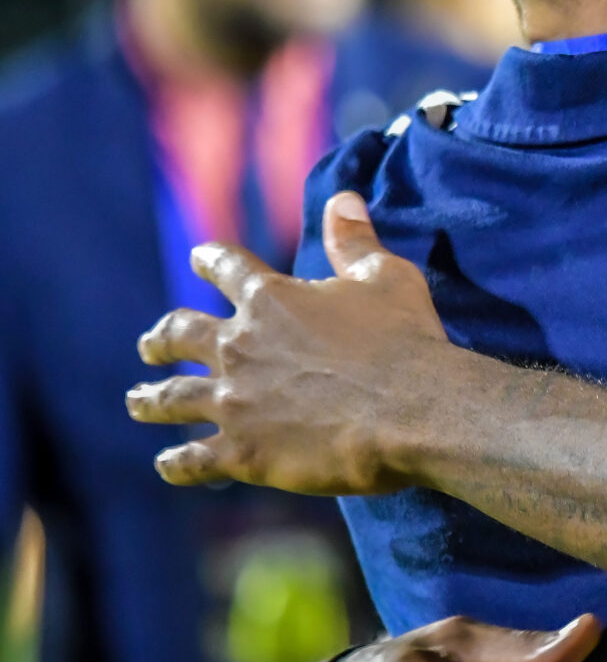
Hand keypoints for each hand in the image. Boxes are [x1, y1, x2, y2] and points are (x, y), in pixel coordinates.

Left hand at [127, 192, 460, 493]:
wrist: (413, 410)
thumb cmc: (404, 340)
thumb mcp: (385, 277)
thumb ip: (354, 240)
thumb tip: (342, 197)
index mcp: (270, 300)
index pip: (226, 268)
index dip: (210, 260)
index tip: (198, 258)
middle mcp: (238, 346)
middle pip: (179, 335)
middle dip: (160, 339)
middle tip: (149, 345)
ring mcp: (234, 401)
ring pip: (171, 400)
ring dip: (149, 400)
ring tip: (137, 401)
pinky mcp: (243, 452)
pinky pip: (191, 460)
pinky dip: (175, 463)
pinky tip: (168, 463)